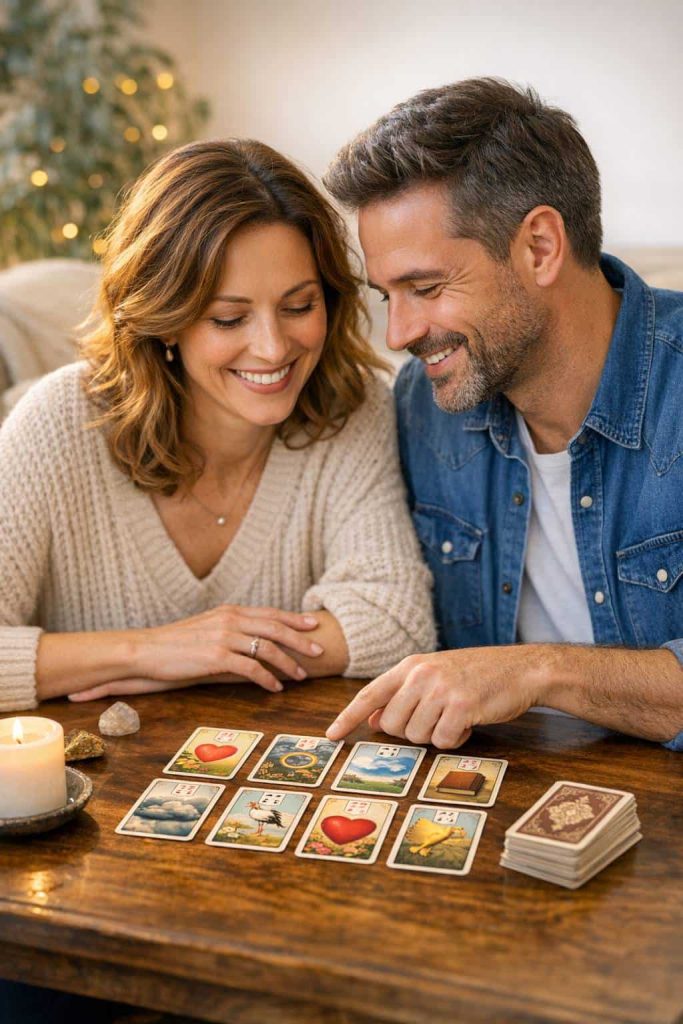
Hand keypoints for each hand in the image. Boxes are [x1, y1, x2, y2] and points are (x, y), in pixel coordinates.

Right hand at [69, 605, 321, 700]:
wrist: (146, 650)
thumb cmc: (176, 644)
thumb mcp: (207, 629)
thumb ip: (231, 632)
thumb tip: (254, 643)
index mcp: (229, 611)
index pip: (269, 613)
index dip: (293, 619)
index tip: (313, 624)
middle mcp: (229, 620)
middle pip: (275, 627)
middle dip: (300, 640)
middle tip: (318, 651)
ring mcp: (223, 637)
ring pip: (267, 648)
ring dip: (288, 663)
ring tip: (301, 675)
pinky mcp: (216, 657)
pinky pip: (251, 668)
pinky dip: (267, 678)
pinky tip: (276, 687)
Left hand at [326, 646, 546, 747]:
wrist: (521, 669)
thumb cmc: (478, 675)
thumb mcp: (435, 676)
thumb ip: (405, 695)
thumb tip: (377, 720)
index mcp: (411, 666)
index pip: (370, 694)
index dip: (348, 716)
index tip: (331, 734)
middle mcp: (421, 675)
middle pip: (394, 725)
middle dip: (413, 731)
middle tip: (438, 717)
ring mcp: (440, 690)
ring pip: (417, 736)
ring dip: (437, 735)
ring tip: (457, 714)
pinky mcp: (461, 706)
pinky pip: (443, 740)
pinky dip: (456, 738)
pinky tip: (470, 720)